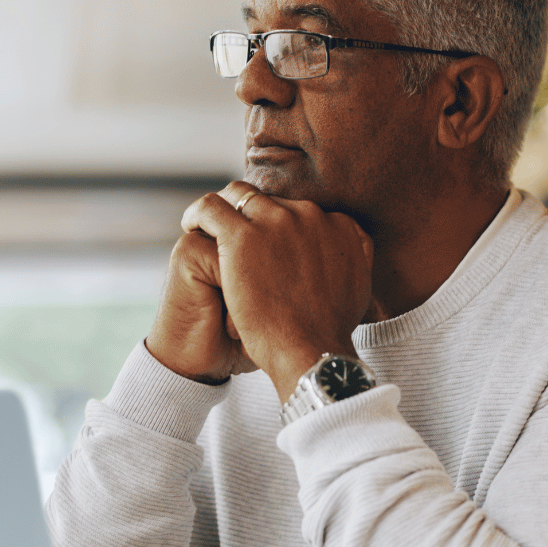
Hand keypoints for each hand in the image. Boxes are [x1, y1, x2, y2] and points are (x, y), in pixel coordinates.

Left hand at [160, 183, 372, 398]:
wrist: (311, 350)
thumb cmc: (328, 332)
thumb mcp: (358, 286)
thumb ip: (352, 259)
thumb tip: (342, 252)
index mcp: (338, 224)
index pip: (298, 210)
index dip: (277, 225)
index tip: (264, 243)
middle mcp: (309, 214)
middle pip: (269, 201)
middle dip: (250, 216)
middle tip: (231, 235)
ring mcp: (276, 222)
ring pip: (239, 195)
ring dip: (223, 209)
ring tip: (205, 224)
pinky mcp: (242, 236)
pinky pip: (211, 208)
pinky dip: (197, 213)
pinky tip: (190, 225)